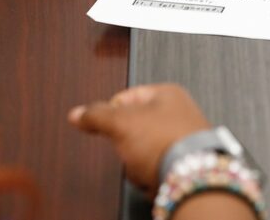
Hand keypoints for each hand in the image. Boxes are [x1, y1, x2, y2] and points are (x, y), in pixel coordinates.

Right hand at [68, 84, 210, 195]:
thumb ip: (96, 115)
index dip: (111, 112)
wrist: (190, 176)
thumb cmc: (166, 142)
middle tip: (129, 146)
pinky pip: (154, 168)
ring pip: (142, 151)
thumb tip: (78, 113)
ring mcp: (182, 138)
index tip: (105, 123)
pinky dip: (150, 174)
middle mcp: (178, 112)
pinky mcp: (183, 162)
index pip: (126, 96)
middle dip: (126, 143)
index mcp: (167, 93)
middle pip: (133, 127)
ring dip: (137, 162)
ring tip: (143, 162)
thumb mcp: (121, 122)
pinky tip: (152, 175)